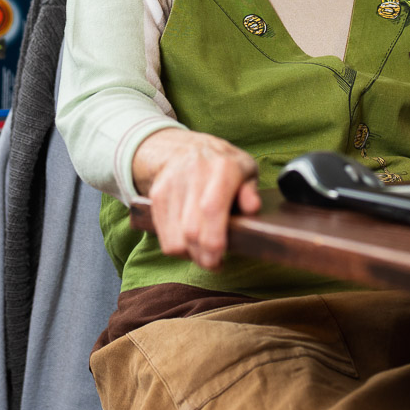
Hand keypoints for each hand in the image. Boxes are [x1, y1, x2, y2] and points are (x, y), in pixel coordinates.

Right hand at [130, 128, 262, 268]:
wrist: (187, 147)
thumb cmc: (225, 165)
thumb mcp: (246, 171)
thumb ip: (250, 191)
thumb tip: (252, 207)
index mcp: (223, 167)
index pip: (212, 209)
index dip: (214, 240)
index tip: (219, 259)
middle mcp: (195, 172)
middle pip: (191, 229)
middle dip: (203, 256)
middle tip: (214, 263)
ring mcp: (172, 183)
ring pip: (175, 237)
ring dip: (189, 254)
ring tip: (203, 253)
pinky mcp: (157, 194)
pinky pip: (163, 234)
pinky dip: (176, 247)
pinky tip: (189, 244)